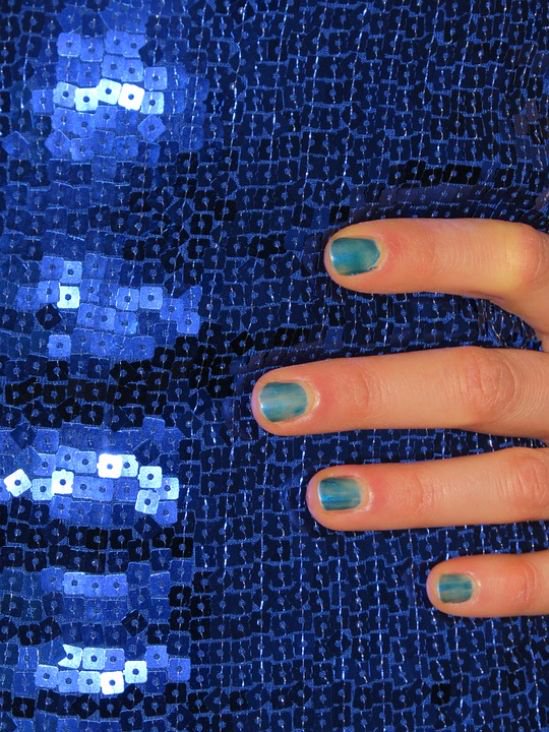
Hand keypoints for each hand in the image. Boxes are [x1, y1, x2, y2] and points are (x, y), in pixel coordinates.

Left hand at [250, 218, 548, 617]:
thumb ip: (536, 289)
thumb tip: (394, 256)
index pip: (515, 262)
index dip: (431, 256)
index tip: (337, 254)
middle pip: (480, 385)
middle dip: (373, 393)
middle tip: (272, 399)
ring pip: (509, 482)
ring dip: (412, 493)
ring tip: (320, 497)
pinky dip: (510, 584)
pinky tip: (439, 588)